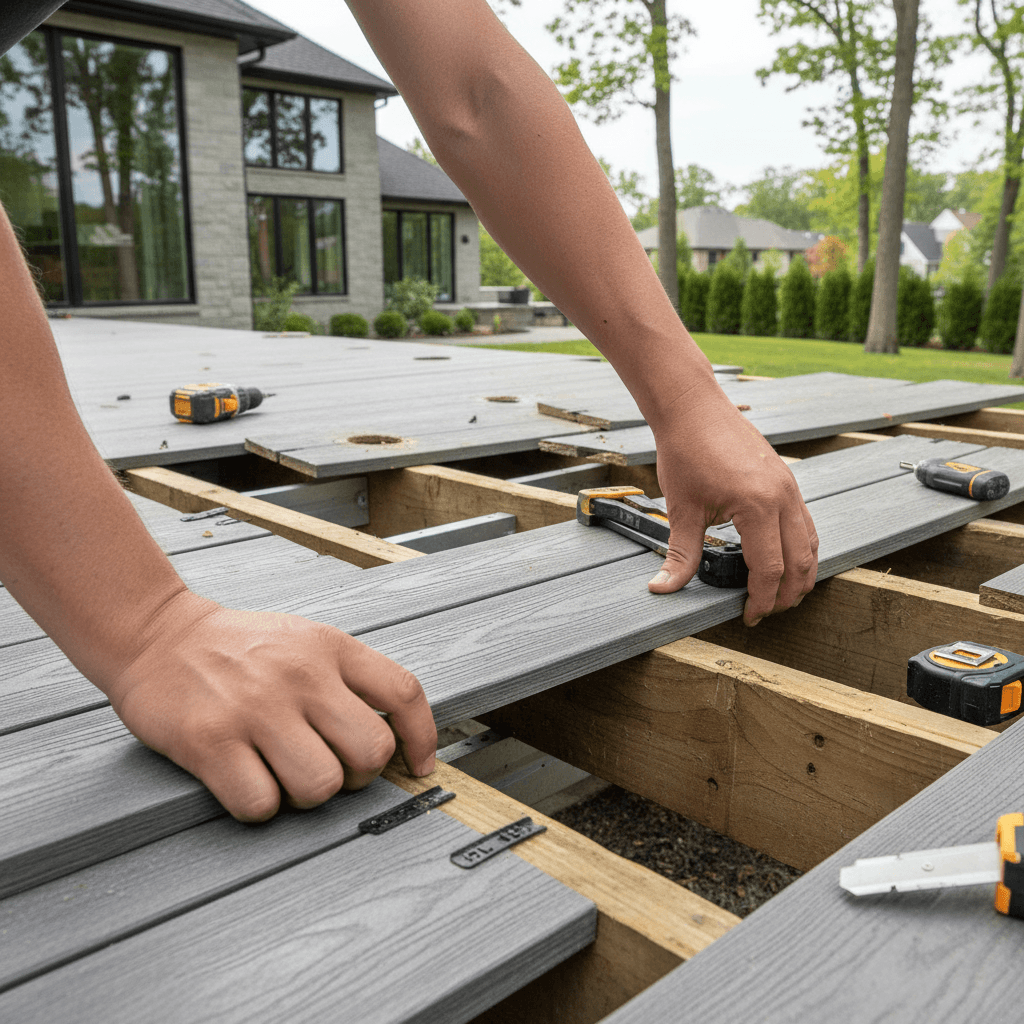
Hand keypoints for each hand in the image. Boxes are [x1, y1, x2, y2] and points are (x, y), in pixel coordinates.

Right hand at [105, 592, 436, 820]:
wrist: (158, 634)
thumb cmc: (239, 647)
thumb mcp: (306, 641)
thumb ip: (350, 680)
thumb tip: (397, 738)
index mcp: (330, 648)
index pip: (403, 693)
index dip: (423, 738)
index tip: (419, 766)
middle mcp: (300, 676)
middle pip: (371, 753)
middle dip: (359, 776)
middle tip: (334, 768)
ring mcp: (256, 709)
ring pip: (322, 786)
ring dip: (309, 797)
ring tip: (286, 775)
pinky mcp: (210, 742)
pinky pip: (262, 805)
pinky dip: (260, 807)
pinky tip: (248, 780)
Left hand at [646, 381, 817, 625]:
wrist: (694, 407)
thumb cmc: (686, 451)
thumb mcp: (681, 509)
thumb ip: (679, 555)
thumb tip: (662, 589)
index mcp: (758, 506)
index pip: (769, 569)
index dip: (762, 600)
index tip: (749, 617)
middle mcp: (783, 497)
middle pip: (799, 561)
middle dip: (787, 594)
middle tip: (767, 613)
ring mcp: (789, 486)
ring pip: (810, 542)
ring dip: (801, 574)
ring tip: (781, 595)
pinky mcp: (786, 480)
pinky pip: (805, 522)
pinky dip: (801, 548)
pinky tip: (785, 561)